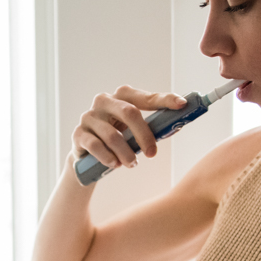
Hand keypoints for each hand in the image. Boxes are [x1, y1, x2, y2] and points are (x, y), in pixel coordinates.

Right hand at [72, 87, 186, 174]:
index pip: (146, 97)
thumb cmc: (116, 138)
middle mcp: (104, 101)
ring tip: (132, 165)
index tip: (182, 104)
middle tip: (153, 154)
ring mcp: (89, 116)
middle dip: (144, 135)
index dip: (165, 99)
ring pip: (113, 135)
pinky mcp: (78, 134)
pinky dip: (108, 158)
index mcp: (121, 96)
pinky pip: (96, 146)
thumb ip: (152, 126)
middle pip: (129, 113)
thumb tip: (178, 125)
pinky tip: (115, 165)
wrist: (86, 154)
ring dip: (126, 153)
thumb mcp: (133, 130)